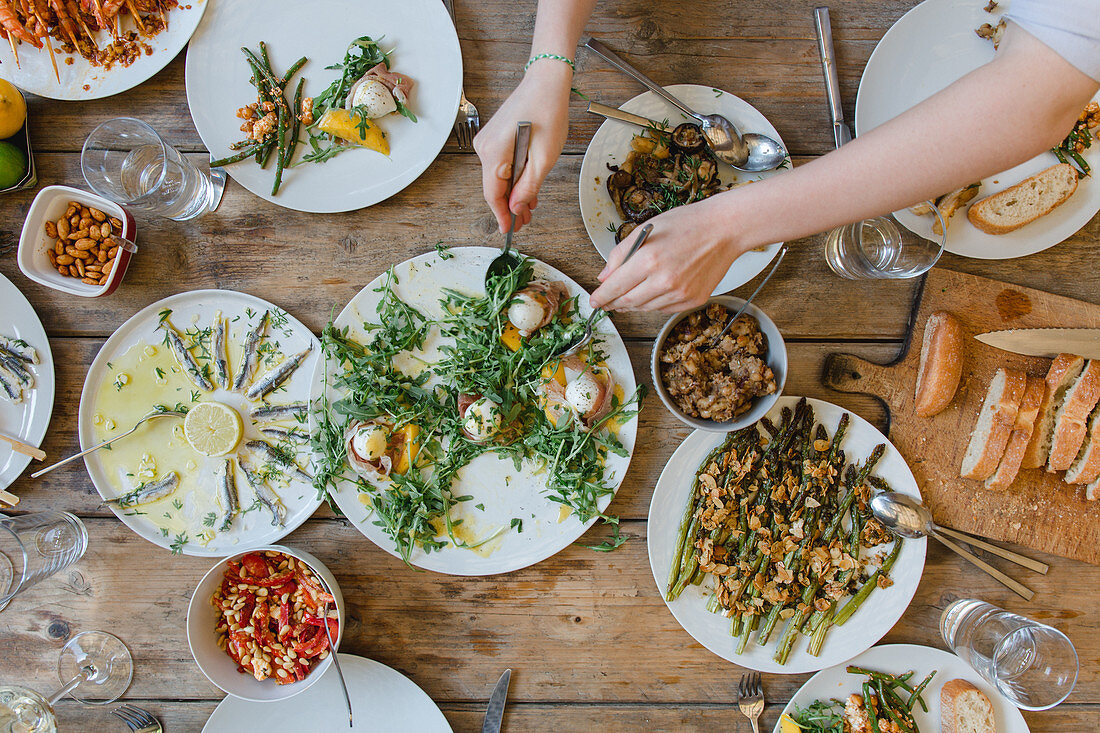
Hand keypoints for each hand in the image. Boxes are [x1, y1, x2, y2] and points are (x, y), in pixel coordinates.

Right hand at [473, 62, 572, 233]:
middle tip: (525, 222)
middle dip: (510, 206)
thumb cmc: (547, 113)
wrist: (545, 82)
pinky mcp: (494, 137)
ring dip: (513, 192)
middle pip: (494, 187)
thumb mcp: (544, 158)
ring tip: (530, 209)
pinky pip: (501, 164)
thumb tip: (516, 208)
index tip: (509, 230)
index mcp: (494, 154)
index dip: (501, 215)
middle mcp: (484, 147)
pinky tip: (525, 188)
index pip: (493, 195)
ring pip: (498, 177)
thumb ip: (528, 187)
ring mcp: (487, 141)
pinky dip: (512, 177)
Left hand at [590, 198, 748, 312]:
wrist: (725, 229)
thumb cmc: (687, 224)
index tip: (594, 301)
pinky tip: (653, 292)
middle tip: (607, 302)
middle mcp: (664, 280)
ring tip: (628, 297)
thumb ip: (621, 254)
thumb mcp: (647, 230)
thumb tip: (605, 276)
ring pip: (645, 308)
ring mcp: (680, 293)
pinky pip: (664, 309)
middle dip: (613, 304)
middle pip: (627, 302)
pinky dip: (654, 304)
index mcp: (649, 260)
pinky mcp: (693, 300)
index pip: (615, 287)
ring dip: (632, 304)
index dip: (601, 297)